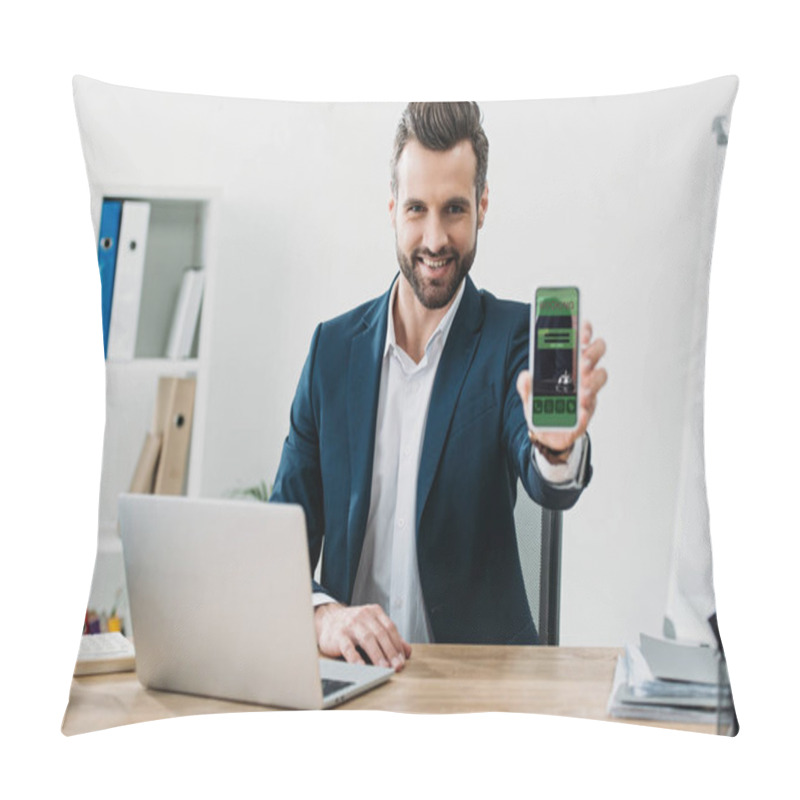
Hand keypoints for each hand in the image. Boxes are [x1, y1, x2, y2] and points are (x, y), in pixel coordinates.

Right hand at [314, 602, 411, 670]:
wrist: (328, 619)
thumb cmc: (354, 625)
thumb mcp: (373, 626)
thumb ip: (390, 638)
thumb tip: (407, 651)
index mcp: (374, 612)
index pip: (390, 628)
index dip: (398, 645)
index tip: (402, 660)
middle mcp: (363, 616)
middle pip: (381, 634)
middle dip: (390, 651)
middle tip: (397, 666)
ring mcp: (350, 624)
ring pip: (367, 639)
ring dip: (377, 655)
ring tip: (384, 668)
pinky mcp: (338, 635)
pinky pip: (348, 647)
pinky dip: (355, 658)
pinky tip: (361, 667)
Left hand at [516, 320, 606, 457]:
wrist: (547, 434)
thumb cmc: (544, 407)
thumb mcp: (529, 393)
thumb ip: (525, 384)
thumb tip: (526, 376)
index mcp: (569, 364)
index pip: (581, 340)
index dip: (584, 330)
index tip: (581, 326)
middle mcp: (583, 374)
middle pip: (597, 353)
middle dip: (593, 352)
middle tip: (583, 360)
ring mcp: (588, 392)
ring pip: (600, 378)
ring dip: (593, 381)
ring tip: (582, 389)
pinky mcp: (586, 413)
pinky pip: (590, 411)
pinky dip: (585, 412)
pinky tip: (580, 412)